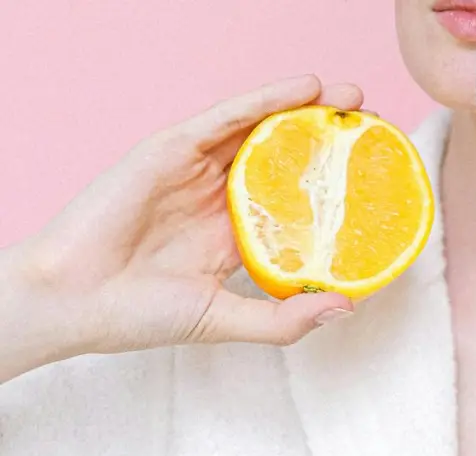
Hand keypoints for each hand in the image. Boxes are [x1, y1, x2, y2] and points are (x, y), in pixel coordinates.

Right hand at [2, 75, 358, 381]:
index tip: (374, 178)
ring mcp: (196, 169)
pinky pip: (226, 117)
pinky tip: (305, 88)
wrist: (73, 302)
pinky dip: (266, 99)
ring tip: (352, 99)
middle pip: (283, 156)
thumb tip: (347, 308)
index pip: (293, 200)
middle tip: (372, 129)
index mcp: (233, 233)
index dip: (332, 186)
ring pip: (260, 128)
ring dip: (307, 109)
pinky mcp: (172, 148)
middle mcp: (219, 196)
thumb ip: (283, 319)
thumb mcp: (224, 320)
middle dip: (328, 141)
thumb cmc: (138, 316)